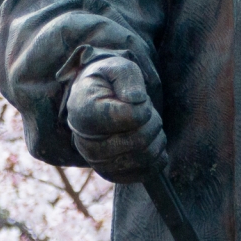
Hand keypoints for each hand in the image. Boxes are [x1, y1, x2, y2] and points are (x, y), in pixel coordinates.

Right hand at [67, 56, 165, 183]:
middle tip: (145, 109)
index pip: (132, 117)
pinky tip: (150, 140)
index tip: (137, 97)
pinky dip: (157, 156)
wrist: (95, 100)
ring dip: (156, 137)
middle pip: (140, 140)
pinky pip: (146, 173)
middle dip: (153, 121)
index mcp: (84, 113)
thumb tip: (137, 100)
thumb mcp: (116, 66)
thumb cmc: (108, 81)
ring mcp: (97, 162)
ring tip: (146, 123)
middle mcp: (85, 143)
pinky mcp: (111, 174)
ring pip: (145, 157)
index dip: (144, 105)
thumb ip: (127, 76)